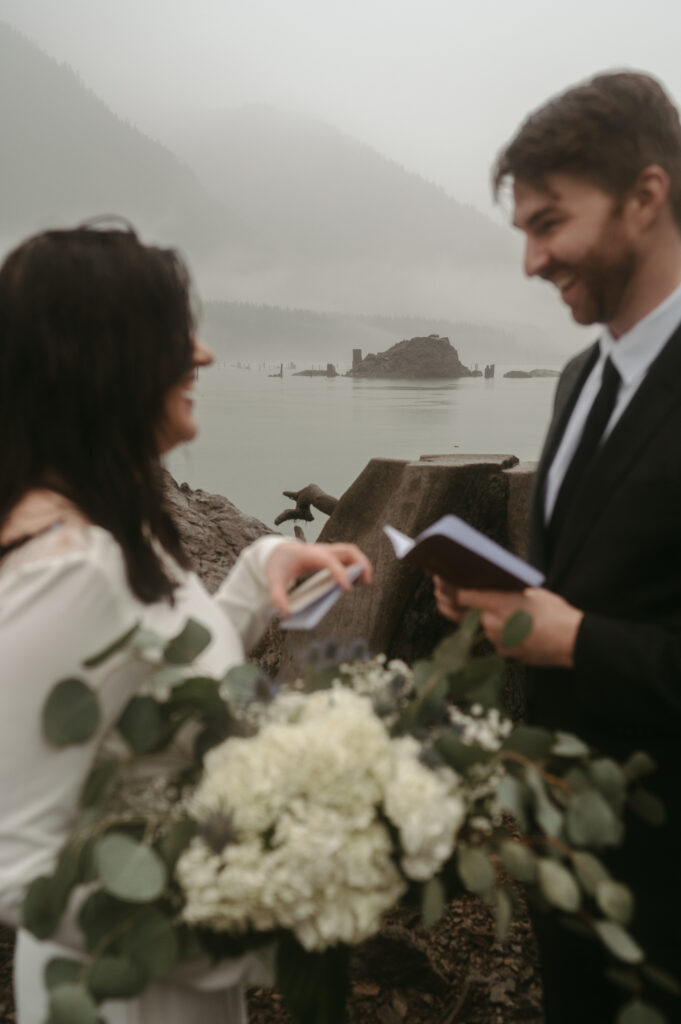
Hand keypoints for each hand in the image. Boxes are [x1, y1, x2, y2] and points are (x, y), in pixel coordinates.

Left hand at [266, 541, 372, 615]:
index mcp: (308, 555)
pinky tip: (357, 582)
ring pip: (352, 552)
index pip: (329, 561)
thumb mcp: (273, 580)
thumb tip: (286, 613)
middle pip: (348, 550)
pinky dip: (357, 567)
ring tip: (367, 583)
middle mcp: (322, 550)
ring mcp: (328, 552)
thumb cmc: (278, 565)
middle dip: (361, 564)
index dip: (340, 574)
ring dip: (363, 564)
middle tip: (367, 583)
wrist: (278, 552)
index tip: (347, 590)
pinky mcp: (331, 557)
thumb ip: (278, 597)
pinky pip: (349, 558)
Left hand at [433, 578, 582, 667]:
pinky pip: (489, 637)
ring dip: (469, 615)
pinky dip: (489, 629)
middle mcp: (492, 623)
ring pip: (474, 625)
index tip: (439, 580)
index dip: (447, 587)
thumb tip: (490, 587)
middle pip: (460, 612)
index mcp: (498, 603)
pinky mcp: (502, 652)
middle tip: (440, 590)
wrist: (572, 642)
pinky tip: (498, 621)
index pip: (461, 595)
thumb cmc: (556, 614)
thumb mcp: (530, 592)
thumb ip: (506, 591)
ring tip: (467, 602)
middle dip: (447, 600)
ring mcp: (496, 640)